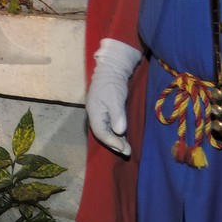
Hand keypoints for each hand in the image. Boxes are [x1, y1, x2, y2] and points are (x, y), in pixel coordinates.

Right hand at [86, 38, 141, 156]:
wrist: (112, 69)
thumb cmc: (112, 83)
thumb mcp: (115, 98)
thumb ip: (117, 115)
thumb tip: (119, 131)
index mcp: (94, 112)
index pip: (100, 132)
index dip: (112, 142)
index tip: (124, 148)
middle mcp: (95, 115)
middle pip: (102, 134)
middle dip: (114, 144)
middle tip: (127, 152)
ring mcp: (101, 114)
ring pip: (107, 132)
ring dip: (117, 141)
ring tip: (127, 149)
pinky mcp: (107, 112)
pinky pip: (110, 127)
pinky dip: (117, 134)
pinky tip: (124, 139)